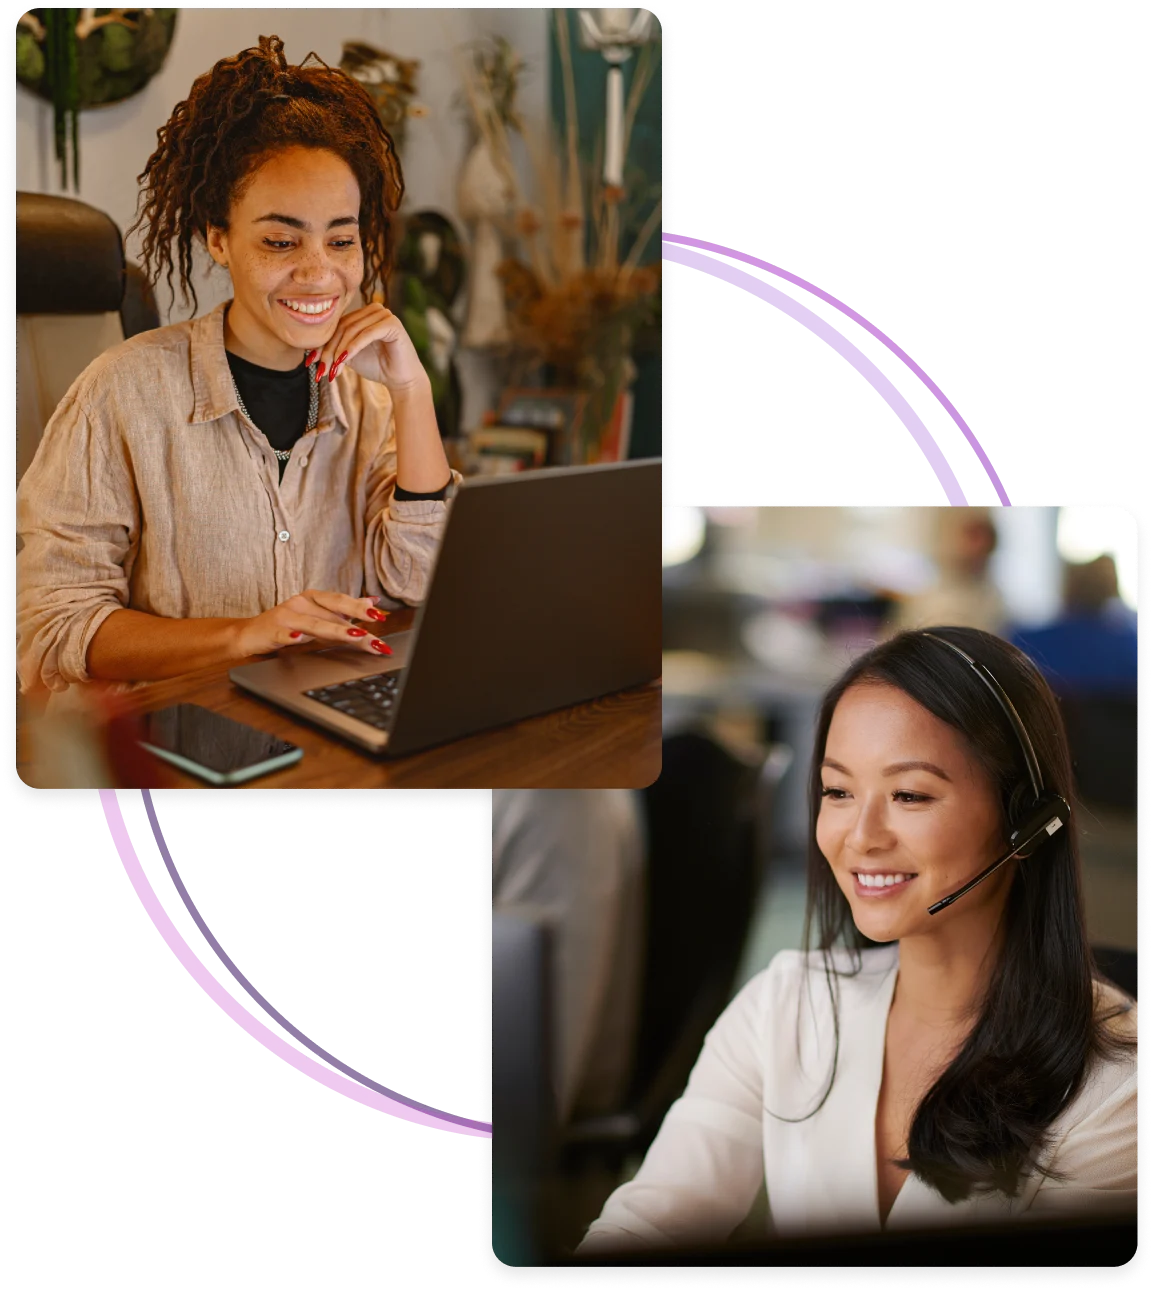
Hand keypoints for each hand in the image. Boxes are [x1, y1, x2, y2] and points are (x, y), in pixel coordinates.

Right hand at [234, 589, 392, 658]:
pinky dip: (291, 636)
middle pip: (333, 613)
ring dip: (336, 630)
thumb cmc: (287, 625)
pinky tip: (299, 639)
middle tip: (376, 635)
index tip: (381, 616)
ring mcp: (286, 616)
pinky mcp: (271, 631)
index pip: (341, 601)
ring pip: (315, 624)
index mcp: (313, 598)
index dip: (361, 607)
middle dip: (357, 623)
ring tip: (356, 636)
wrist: (249, 634)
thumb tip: (373, 602)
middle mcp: (301, 603)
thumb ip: (344, 610)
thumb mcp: (318, 616)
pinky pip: (283, 634)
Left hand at [305, 303, 430, 395]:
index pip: (337, 325)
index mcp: (363, 313)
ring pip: (353, 330)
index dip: (322, 344)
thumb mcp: (349, 356)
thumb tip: (308, 351)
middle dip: (329, 350)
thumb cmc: (377, 367)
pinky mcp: (392, 323)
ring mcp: (384, 314)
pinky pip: (367, 334)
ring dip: (340, 351)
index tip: (311, 362)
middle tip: (321, 370)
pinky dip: (354, 347)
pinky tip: (345, 360)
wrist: (401, 380)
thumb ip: (334, 348)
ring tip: (333, 369)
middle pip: (343, 327)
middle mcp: (374, 309)